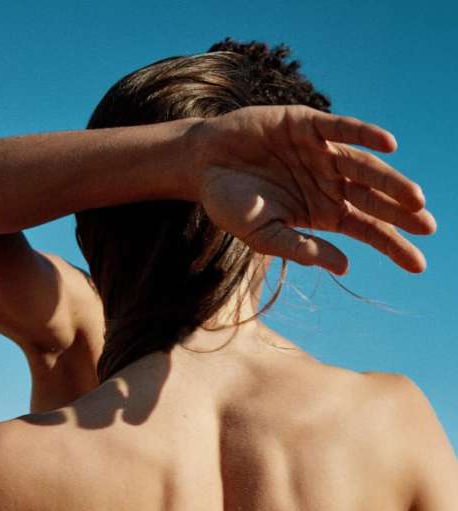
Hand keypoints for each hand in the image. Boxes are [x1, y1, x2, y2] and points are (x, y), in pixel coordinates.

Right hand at [196, 105, 435, 273]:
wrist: (202, 166)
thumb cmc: (231, 204)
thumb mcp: (264, 235)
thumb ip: (301, 249)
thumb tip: (344, 266)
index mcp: (324, 212)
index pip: (367, 229)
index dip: (393, 245)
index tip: (418, 264)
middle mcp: (329, 182)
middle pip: (373, 199)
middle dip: (401, 213)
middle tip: (428, 227)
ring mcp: (321, 153)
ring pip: (364, 167)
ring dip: (390, 181)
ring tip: (414, 199)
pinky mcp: (307, 125)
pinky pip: (341, 129)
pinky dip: (364, 135)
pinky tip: (388, 145)